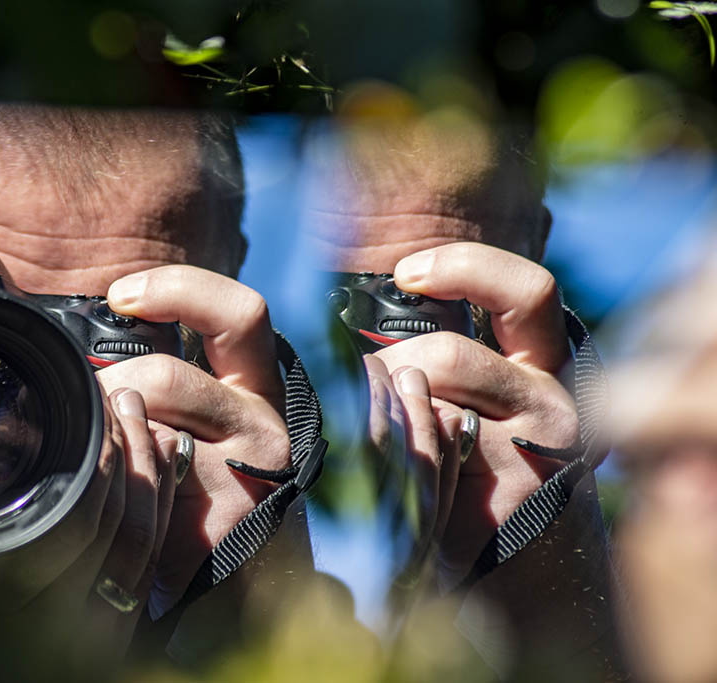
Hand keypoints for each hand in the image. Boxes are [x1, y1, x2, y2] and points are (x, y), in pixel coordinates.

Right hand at [0, 387, 177, 676]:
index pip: (69, 526)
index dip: (96, 459)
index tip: (93, 400)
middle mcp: (47, 622)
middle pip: (119, 527)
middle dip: (129, 451)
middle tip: (118, 394)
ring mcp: (81, 632)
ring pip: (141, 546)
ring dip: (148, 475)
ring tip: (137, 415)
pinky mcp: (101, 631)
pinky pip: (145, 568)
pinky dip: (156, 512)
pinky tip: (152, 464)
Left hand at [101, 265, 296, 618]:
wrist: (243, 586)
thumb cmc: (204, 492)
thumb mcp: (195, 421)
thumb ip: (166, 383)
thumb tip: (95, 361)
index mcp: (255, 386)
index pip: (239, 314)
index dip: (179, 289)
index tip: (121, 296)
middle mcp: (264, 421)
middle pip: (164, 375)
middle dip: (103, 391)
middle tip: (85, 416)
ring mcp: (249, 473)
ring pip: (146, 429)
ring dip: (103, 437)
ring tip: (98, 461)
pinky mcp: (222, 520)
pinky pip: (143, 485)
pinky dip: (112, 484)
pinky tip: (109, 501)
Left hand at [373, 242, 579, 585]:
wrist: (508, 569)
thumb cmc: (470, 471)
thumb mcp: (466, 398)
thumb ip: (441, 356)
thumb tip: (383, 308)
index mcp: (545, 365)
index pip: (527, 293)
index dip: (467, 268)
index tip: (406, 273)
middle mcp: (561, 402)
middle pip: (445, 354)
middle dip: (384, 370)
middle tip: (360, 397)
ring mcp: (544, 452)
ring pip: (428, 407)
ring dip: (384, 420)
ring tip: (380, 450)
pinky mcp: (515, 496)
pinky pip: (425, 458)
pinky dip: (392, 463)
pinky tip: (394, 486)